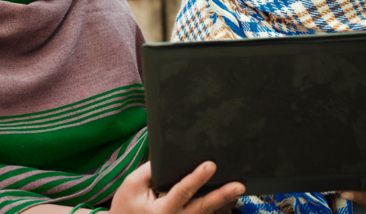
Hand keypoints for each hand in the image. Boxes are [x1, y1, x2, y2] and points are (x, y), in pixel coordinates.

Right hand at [109, 161, 244, 213]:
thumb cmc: (127, 207)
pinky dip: (219, 211)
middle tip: (238, 186)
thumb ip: (149, 171)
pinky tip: (230, 201)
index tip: (211, 164)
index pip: (183, 191)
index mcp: (162, 210)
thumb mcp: (132, 186)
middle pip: (203, 207)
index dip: (197, 177)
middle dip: (222, 195)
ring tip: (238, 192)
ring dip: (225, 204)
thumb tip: (169, 157)